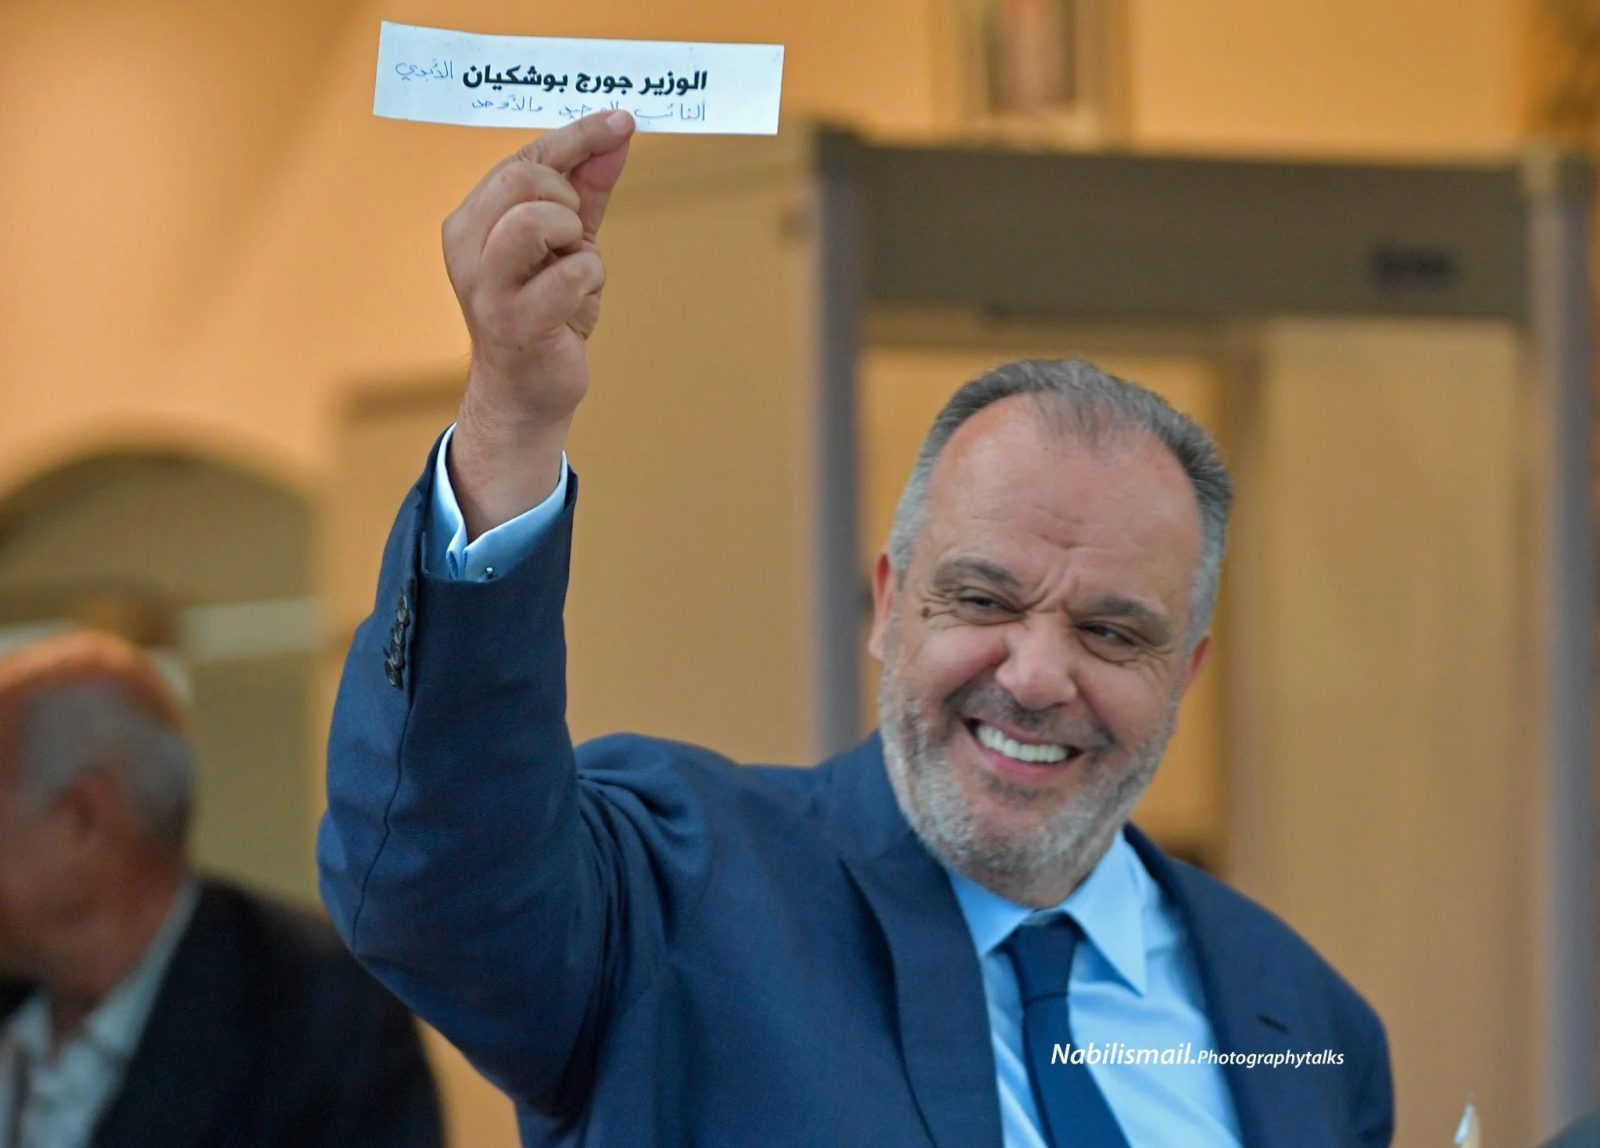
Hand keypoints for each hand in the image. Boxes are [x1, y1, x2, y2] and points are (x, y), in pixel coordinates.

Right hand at [443, 110, 634, 535]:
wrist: (529, 391)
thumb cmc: (547, 311)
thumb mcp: (569, 240)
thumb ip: (587, 187)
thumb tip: (619, 132)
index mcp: (471, 221)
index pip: (522, 160)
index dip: (575, 137)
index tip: (621, 120)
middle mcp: (466, 248)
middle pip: (522, 181)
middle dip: (567, 200)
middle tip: (573, 235)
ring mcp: (485, 286)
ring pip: (536, 219)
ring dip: (573, 239)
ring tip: (571, 268)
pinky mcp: (514, 322)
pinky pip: (571, 274)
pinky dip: (589, 283)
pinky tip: (576, 308)